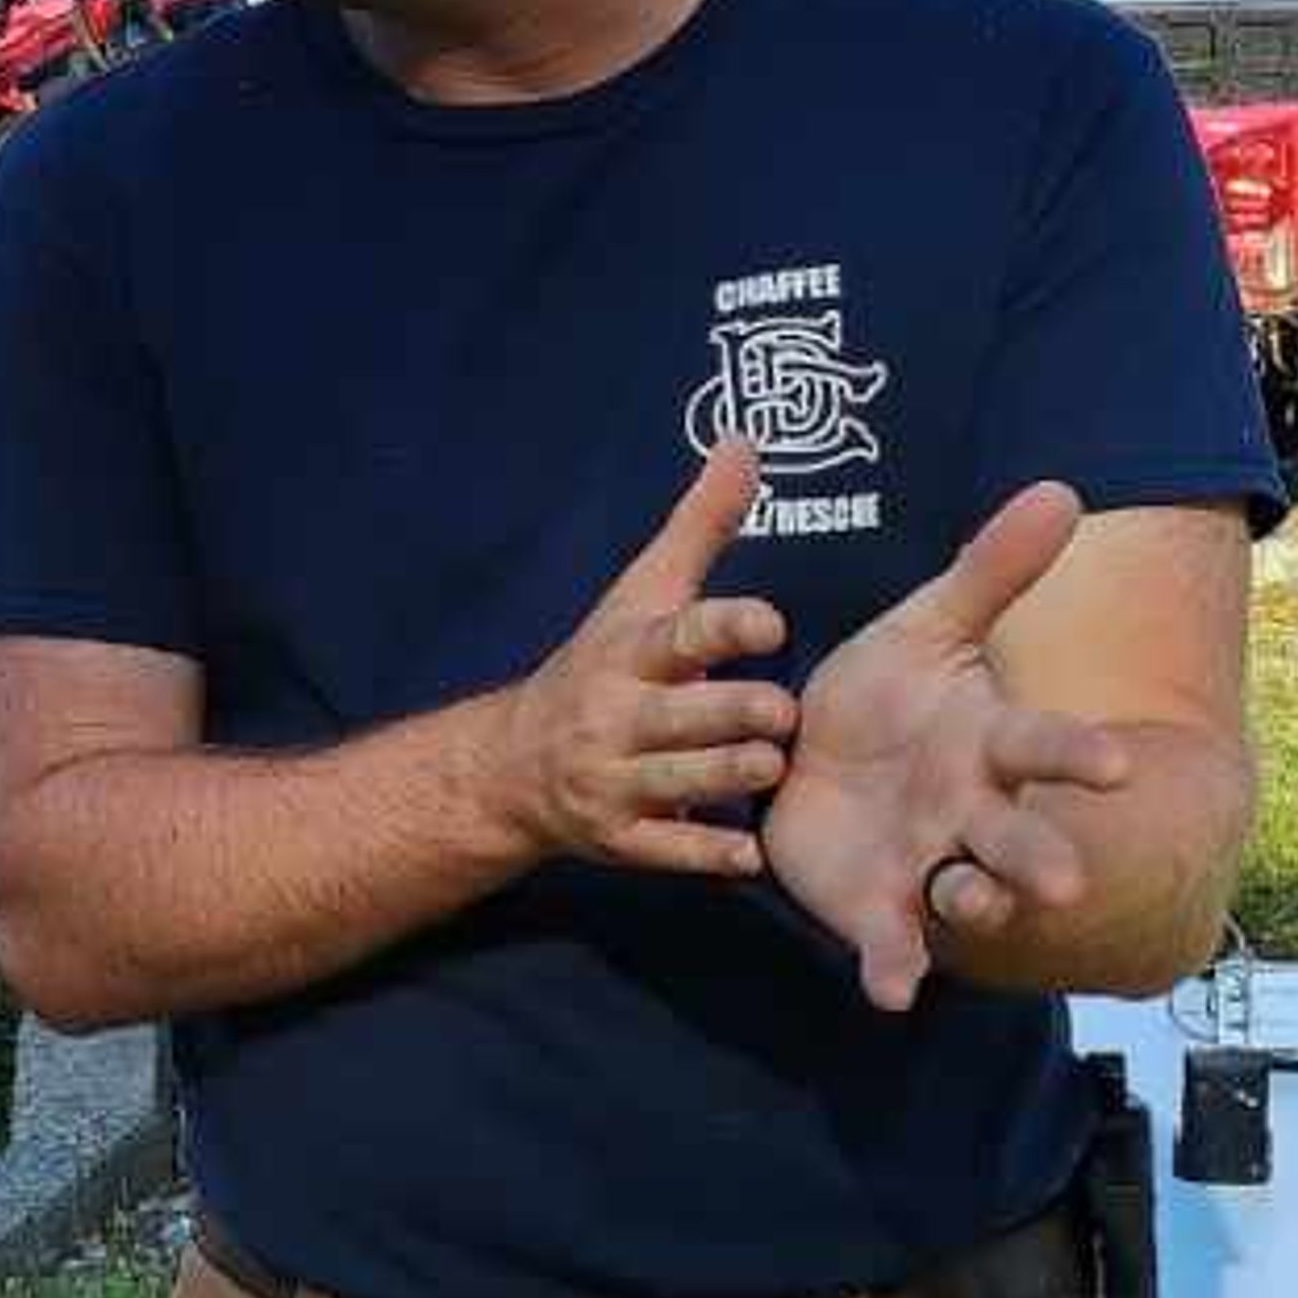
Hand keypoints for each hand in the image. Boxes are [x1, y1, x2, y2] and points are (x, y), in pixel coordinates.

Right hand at [481, 435, 800, 884]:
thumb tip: (744, 441)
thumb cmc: (602, 663)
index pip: (679, 635)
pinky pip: (669, 851)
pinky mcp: (621, 838)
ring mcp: (616, 780)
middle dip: (737, 713)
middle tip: (782, 713)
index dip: (724, 629)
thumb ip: (701, 524)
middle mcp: (619, 715)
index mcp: (631, 652)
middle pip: (685, 716)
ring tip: (771, 766)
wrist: (515, 762)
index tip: (770, 623)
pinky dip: (708, 855)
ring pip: (681, 782)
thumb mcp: (643, 591)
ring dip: (730, 776)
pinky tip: (752, 856)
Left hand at [753, 479, 1132, 1015]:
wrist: (804, 756)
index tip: (1115, 762)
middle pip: (1014, 837)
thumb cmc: (886, 695)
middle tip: (1062, 882)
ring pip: (964, 896)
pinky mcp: (878, 909)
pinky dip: (895, 968)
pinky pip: (893, 945)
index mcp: (988, 743)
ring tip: (967, 907)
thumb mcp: (927, 624)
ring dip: (971, 908)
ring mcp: (929, 866)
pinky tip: (890, 992)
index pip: (1042, 746)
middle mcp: (971, 813)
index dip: (1075, 755)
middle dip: (1039, 858)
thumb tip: (1062, 490)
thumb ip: (990, 569)